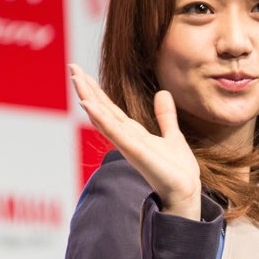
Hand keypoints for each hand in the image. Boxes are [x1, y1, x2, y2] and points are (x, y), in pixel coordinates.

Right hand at [69, 64, 201, 219]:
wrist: (186, 191)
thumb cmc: (178, 170)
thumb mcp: (173, 136)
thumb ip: (165, 116)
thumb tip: (163, 93)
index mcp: (133, 134)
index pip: (110, 109)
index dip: (97, 92)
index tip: (82, 73)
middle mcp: (126, 139)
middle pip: (102, 110)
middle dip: (87, 90)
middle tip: (72, 67)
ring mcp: (129, 145)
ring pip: (104, 118)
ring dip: (89, 99)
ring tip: (76, 80)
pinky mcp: (136, 152)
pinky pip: (115, 133)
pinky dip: (102, 119)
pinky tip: (89, 105)